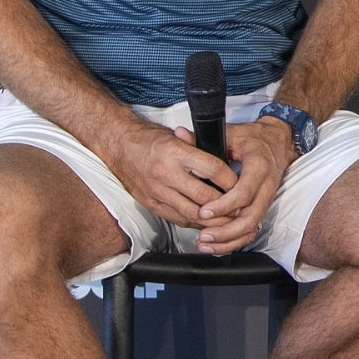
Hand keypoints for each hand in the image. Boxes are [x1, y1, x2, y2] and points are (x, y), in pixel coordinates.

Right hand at [109, 121, 240, 232]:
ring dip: (213, 220)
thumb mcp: (176, 136)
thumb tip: (224, 163)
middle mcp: (166, 174)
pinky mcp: (151, 204)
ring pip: (192, 213)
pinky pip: (178, 219)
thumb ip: (199, 149)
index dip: (231, 180)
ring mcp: (157, 191)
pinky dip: (195, 222)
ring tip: (228, 219)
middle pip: (205, 197)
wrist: (117, 145)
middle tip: (240, 207)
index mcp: (175, 152)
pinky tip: (206, 222)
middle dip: (226, 205)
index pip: (213, 169)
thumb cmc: (148, 138)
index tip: (241, 184)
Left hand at [183, 118, 296, 252]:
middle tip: (203, 235)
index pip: (244, 193)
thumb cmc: (255, 138)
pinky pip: (251, 230)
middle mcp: (266, 187)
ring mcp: (266, 199)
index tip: (204, 211)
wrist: (278, 141)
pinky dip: (234, 241)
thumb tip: (180, 135)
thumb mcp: (232, 133)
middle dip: (225, 231)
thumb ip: (205, 137)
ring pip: (251, 228)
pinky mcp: (262, 207)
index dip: (224, 205)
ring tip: (206, 244)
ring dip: (229, 240)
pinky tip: (217, 245)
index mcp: (259, 167)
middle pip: (250, 218)